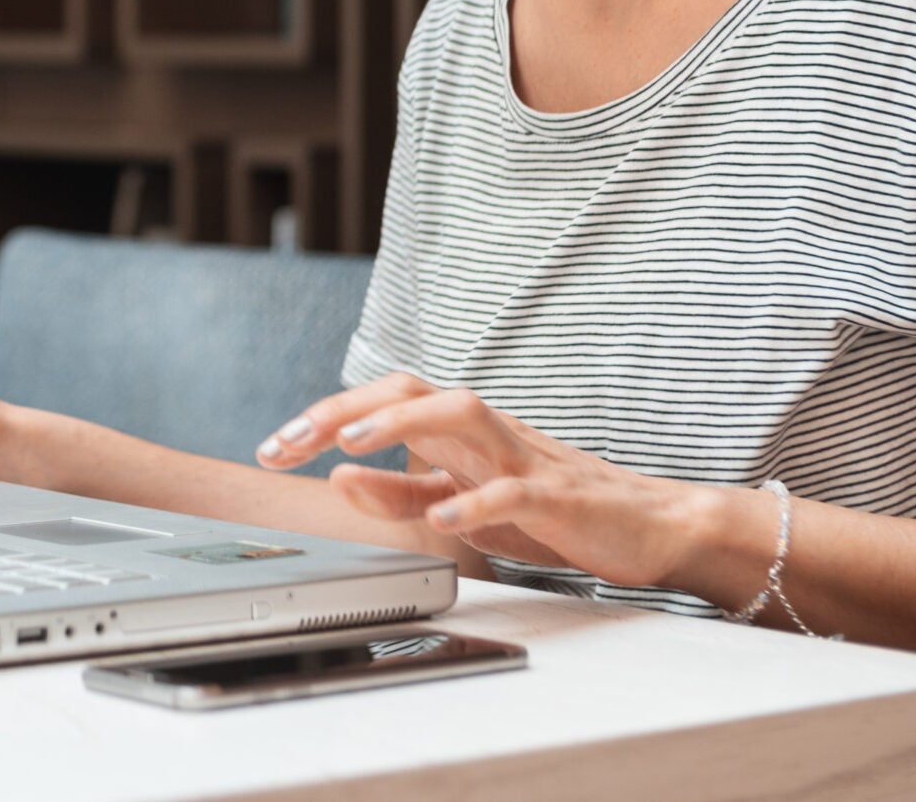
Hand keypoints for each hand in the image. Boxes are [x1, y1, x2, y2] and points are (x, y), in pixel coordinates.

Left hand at [255, 373, 728, 592]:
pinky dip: (474, 502)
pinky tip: (441, 517)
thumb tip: (340, 476)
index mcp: (457, 431)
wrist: (643, 524)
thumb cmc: (548, 510)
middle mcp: (484, 431)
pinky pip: (512, 492)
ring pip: (460, 413)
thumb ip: (402, 492)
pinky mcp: (556, 495)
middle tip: (286, 439)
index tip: (272, 446)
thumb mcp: (459, 503)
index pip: (379, 404)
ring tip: (349, 444)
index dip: (322, 418)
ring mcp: (522, 457)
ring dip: (399, 423)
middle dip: (341, 409)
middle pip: (408, 391)